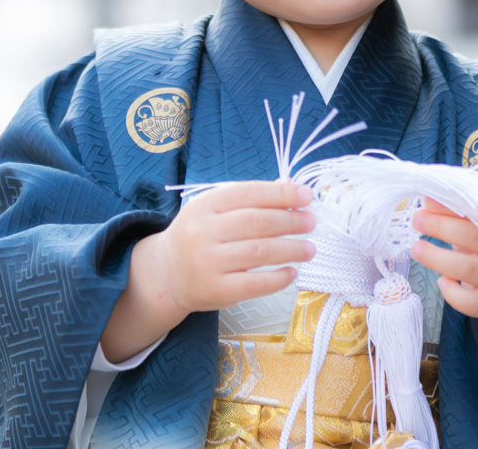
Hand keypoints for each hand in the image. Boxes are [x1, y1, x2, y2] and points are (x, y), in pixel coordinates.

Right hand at [101, 180, 313, 361]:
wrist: (166, 274)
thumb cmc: (198, 236)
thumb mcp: (214, 210)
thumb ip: (249, 200)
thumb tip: (289, 188)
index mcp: (204, 205)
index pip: (249, 193)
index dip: (281, 193)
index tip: (306, 195)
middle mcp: (204, 231)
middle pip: (258, 222)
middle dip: (290, 220)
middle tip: (310, 222)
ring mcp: (209, 262)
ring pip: (260, 252)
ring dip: (291, 249)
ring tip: (309, 248)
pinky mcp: (216, 290)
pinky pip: (255, 284)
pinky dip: (278, 278)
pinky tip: (292, 272)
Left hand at [411, 199, 477, 365]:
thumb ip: (464, 213)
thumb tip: (428, 200)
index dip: (452, 205)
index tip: (427, 200)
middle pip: (474, 237)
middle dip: (441, 227)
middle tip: (417, 220)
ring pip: (469, 269)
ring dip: (437, 258)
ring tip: (416, 249)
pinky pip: (473, 301)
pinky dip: (453, 293)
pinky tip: (442, 282)